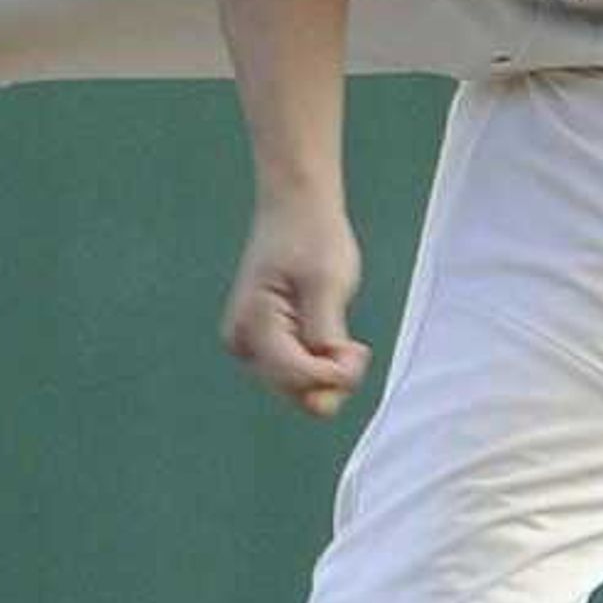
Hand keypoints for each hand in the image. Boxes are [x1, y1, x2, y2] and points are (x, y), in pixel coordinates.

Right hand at [220, 189, 369, 418]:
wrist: (295, 208)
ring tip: (338, 330)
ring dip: (327, 370)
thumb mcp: (328, 285)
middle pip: (298, 393)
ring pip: (298, 390)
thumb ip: (325, 339)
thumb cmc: (312, 238)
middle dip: (333, 375)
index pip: (300, 378)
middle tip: (353, 342)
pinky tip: (325, 331)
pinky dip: (320, 363)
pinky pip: (297, 376)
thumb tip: (326, 388)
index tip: (359, 347)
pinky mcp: (261, 346)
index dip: (338, 374)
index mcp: (253, 324)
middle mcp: (243, 343)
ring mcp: (249, 347)